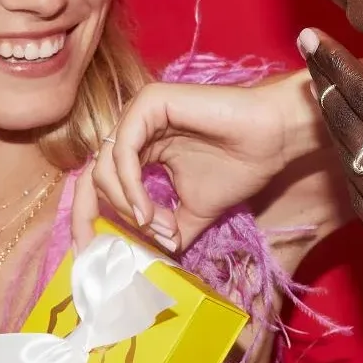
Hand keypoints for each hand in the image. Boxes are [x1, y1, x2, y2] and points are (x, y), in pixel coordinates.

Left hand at [74, 72, 348, 257]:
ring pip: (105, 168)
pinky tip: (147, 211)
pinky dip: (130, 186)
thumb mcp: (195, 211)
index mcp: (140, 147)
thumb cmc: (240, 166)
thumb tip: (151, 258)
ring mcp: (138, 113)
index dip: (89, 218)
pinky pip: (123, 151)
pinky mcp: (149, 103)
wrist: (273, 139)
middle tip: (125, 246)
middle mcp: (133, 128)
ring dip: (127, 206)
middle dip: (102, 217)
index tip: (92, 254)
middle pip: (92, 177)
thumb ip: (168, 229)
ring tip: (157, 226)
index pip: (99, 183)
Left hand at [299, 29, 362, 362]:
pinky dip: (350, 169)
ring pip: (350, 167)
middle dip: (325, 87)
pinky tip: (353, 158)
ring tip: (323, 94)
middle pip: (350, 132)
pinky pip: (361, 203)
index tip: (314, 39)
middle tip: (307, 51)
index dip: (341, 69)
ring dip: (334, 127)